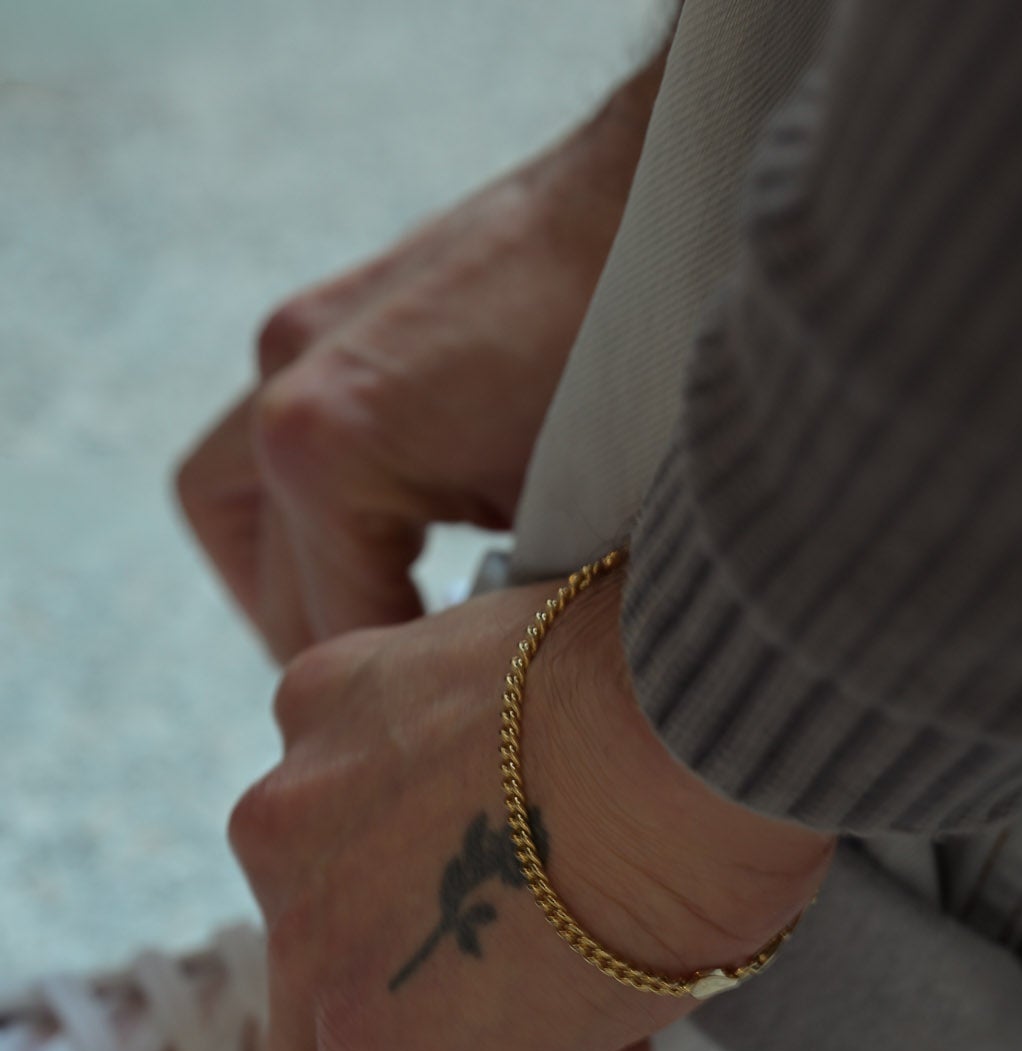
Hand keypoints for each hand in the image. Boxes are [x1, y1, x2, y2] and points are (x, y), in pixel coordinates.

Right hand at [174, 61, 661, 661]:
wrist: (665, 203)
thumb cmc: (635, 368)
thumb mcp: (567, 527)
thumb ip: (487, 615)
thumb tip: (462, 696)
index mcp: (327, 452)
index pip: (336, 640)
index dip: (403, 713)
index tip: (465, 753)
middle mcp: (284, 390)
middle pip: (273, 591)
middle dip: (346, 666)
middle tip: (420, 718)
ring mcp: (293, 339)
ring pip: (233, 515)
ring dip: (290, 589)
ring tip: (376, 645)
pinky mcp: (324, 312)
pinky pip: (266, 447)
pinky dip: (311, 516)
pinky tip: (395, 558)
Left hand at [228, 570, 832, 1050]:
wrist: (707, 713)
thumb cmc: (699, 703)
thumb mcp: (586, 724)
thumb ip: (535, 798)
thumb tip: (581, 910)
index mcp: (341, 721)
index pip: (353, 883)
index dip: (458, 960)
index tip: (550, 990)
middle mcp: (295, 827)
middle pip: (334, 1000)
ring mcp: (314, 941)